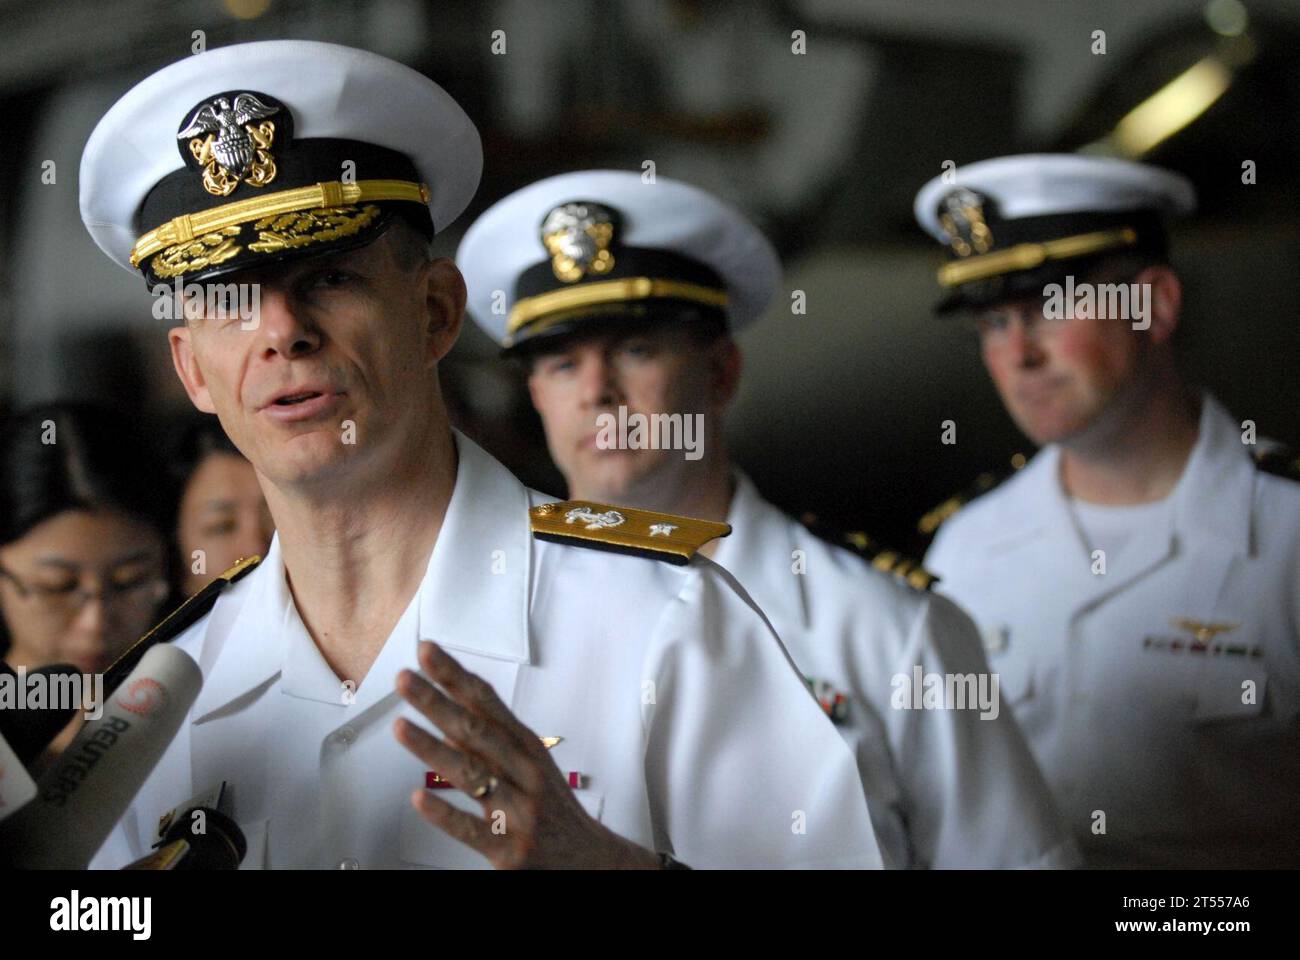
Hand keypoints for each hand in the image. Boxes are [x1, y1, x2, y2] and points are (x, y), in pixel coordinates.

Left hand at [393, 641, 660, 868]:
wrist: (590, 860)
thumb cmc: (555, 810)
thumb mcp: (530, 766)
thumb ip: (491, 741)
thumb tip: (448, 711)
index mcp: (527, 747)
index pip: (486, 702)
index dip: (455, 675)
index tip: (428, 652)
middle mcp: (525, 773)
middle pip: (476, 731)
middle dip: (437, 701)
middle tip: (406, 679)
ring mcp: (519, 811)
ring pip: (471, 774)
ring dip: (432, 748)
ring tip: (401, 726)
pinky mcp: (510, 850)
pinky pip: (472, 829)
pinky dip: (444, 813)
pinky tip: (419, 797)